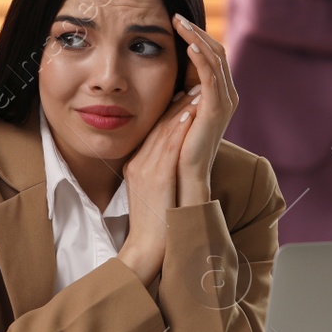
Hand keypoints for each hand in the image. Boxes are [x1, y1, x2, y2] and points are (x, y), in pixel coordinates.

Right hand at [118, 91, 197, 287]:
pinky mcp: (156, 178)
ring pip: (163, 131)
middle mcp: (137, 163)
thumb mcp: (151, 193)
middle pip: (156, 126)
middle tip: (192, 82)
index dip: (168, 110)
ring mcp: (145, 169)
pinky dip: (179, 127)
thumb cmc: (154, 225)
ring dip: (181, 107)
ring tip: (196, 89)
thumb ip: (158, 172)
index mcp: (135, 165)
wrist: (147, 248)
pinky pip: (168, 146)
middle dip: (176, 102)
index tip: (183, 94)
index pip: (152, 131)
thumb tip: (172, 159)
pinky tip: (190, 112)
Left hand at [171, 15, 235, 206]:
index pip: (210, 54)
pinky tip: (188, 45)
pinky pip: (212, 75)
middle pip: (216, 51)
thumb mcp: (175, 109)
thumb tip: (165, 71)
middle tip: (176, 16)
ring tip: (180, 24)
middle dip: (196, 31)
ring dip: (197, 38)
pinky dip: (201, 57)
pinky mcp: (217, 108)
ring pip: (216, 58)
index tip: (174, 21)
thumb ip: (177, 91)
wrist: (184, 174)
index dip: (194, 36)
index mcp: (217, 93)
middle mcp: (226, 94)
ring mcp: (224, 100)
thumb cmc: (175, 145)